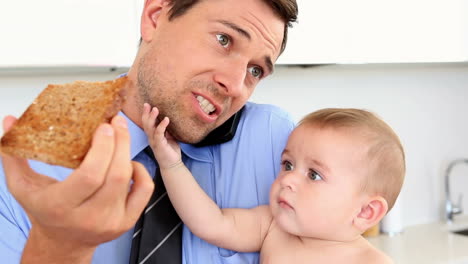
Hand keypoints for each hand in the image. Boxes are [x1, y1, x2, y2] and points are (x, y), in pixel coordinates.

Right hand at [1, 115, 153, 261]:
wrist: (63, 242)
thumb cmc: (44, 209)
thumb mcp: (23, 186)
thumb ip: (14, 155)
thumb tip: (8, 121)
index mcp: (61, 206)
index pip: (90, 176)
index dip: (102, 148)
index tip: (103, 126)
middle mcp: (89, 217)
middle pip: (115, 175)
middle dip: (120, 142)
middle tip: (116, 122)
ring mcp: (111, 221)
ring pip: (130, 179)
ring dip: (127, 152)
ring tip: (120, 136)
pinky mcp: (127, 222)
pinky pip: (144, 190)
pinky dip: (141, 170)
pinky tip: (128, 162)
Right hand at [141, 103, 181, 168]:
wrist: (173, 165)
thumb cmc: (171, 151)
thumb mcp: (169, 137)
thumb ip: (167, 129)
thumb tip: (168, 117)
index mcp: (152, 135)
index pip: (147, 123)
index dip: (145, 114)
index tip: (146, 104)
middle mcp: (151, 138)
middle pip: (145, 124)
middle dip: (146, 114)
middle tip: (147, 104)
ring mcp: (154, 142)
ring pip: (150, 128)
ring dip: (152, 118)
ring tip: (155, 109)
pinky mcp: (160, 145)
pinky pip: (159, 134)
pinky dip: (162, 126)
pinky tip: (166, 119)